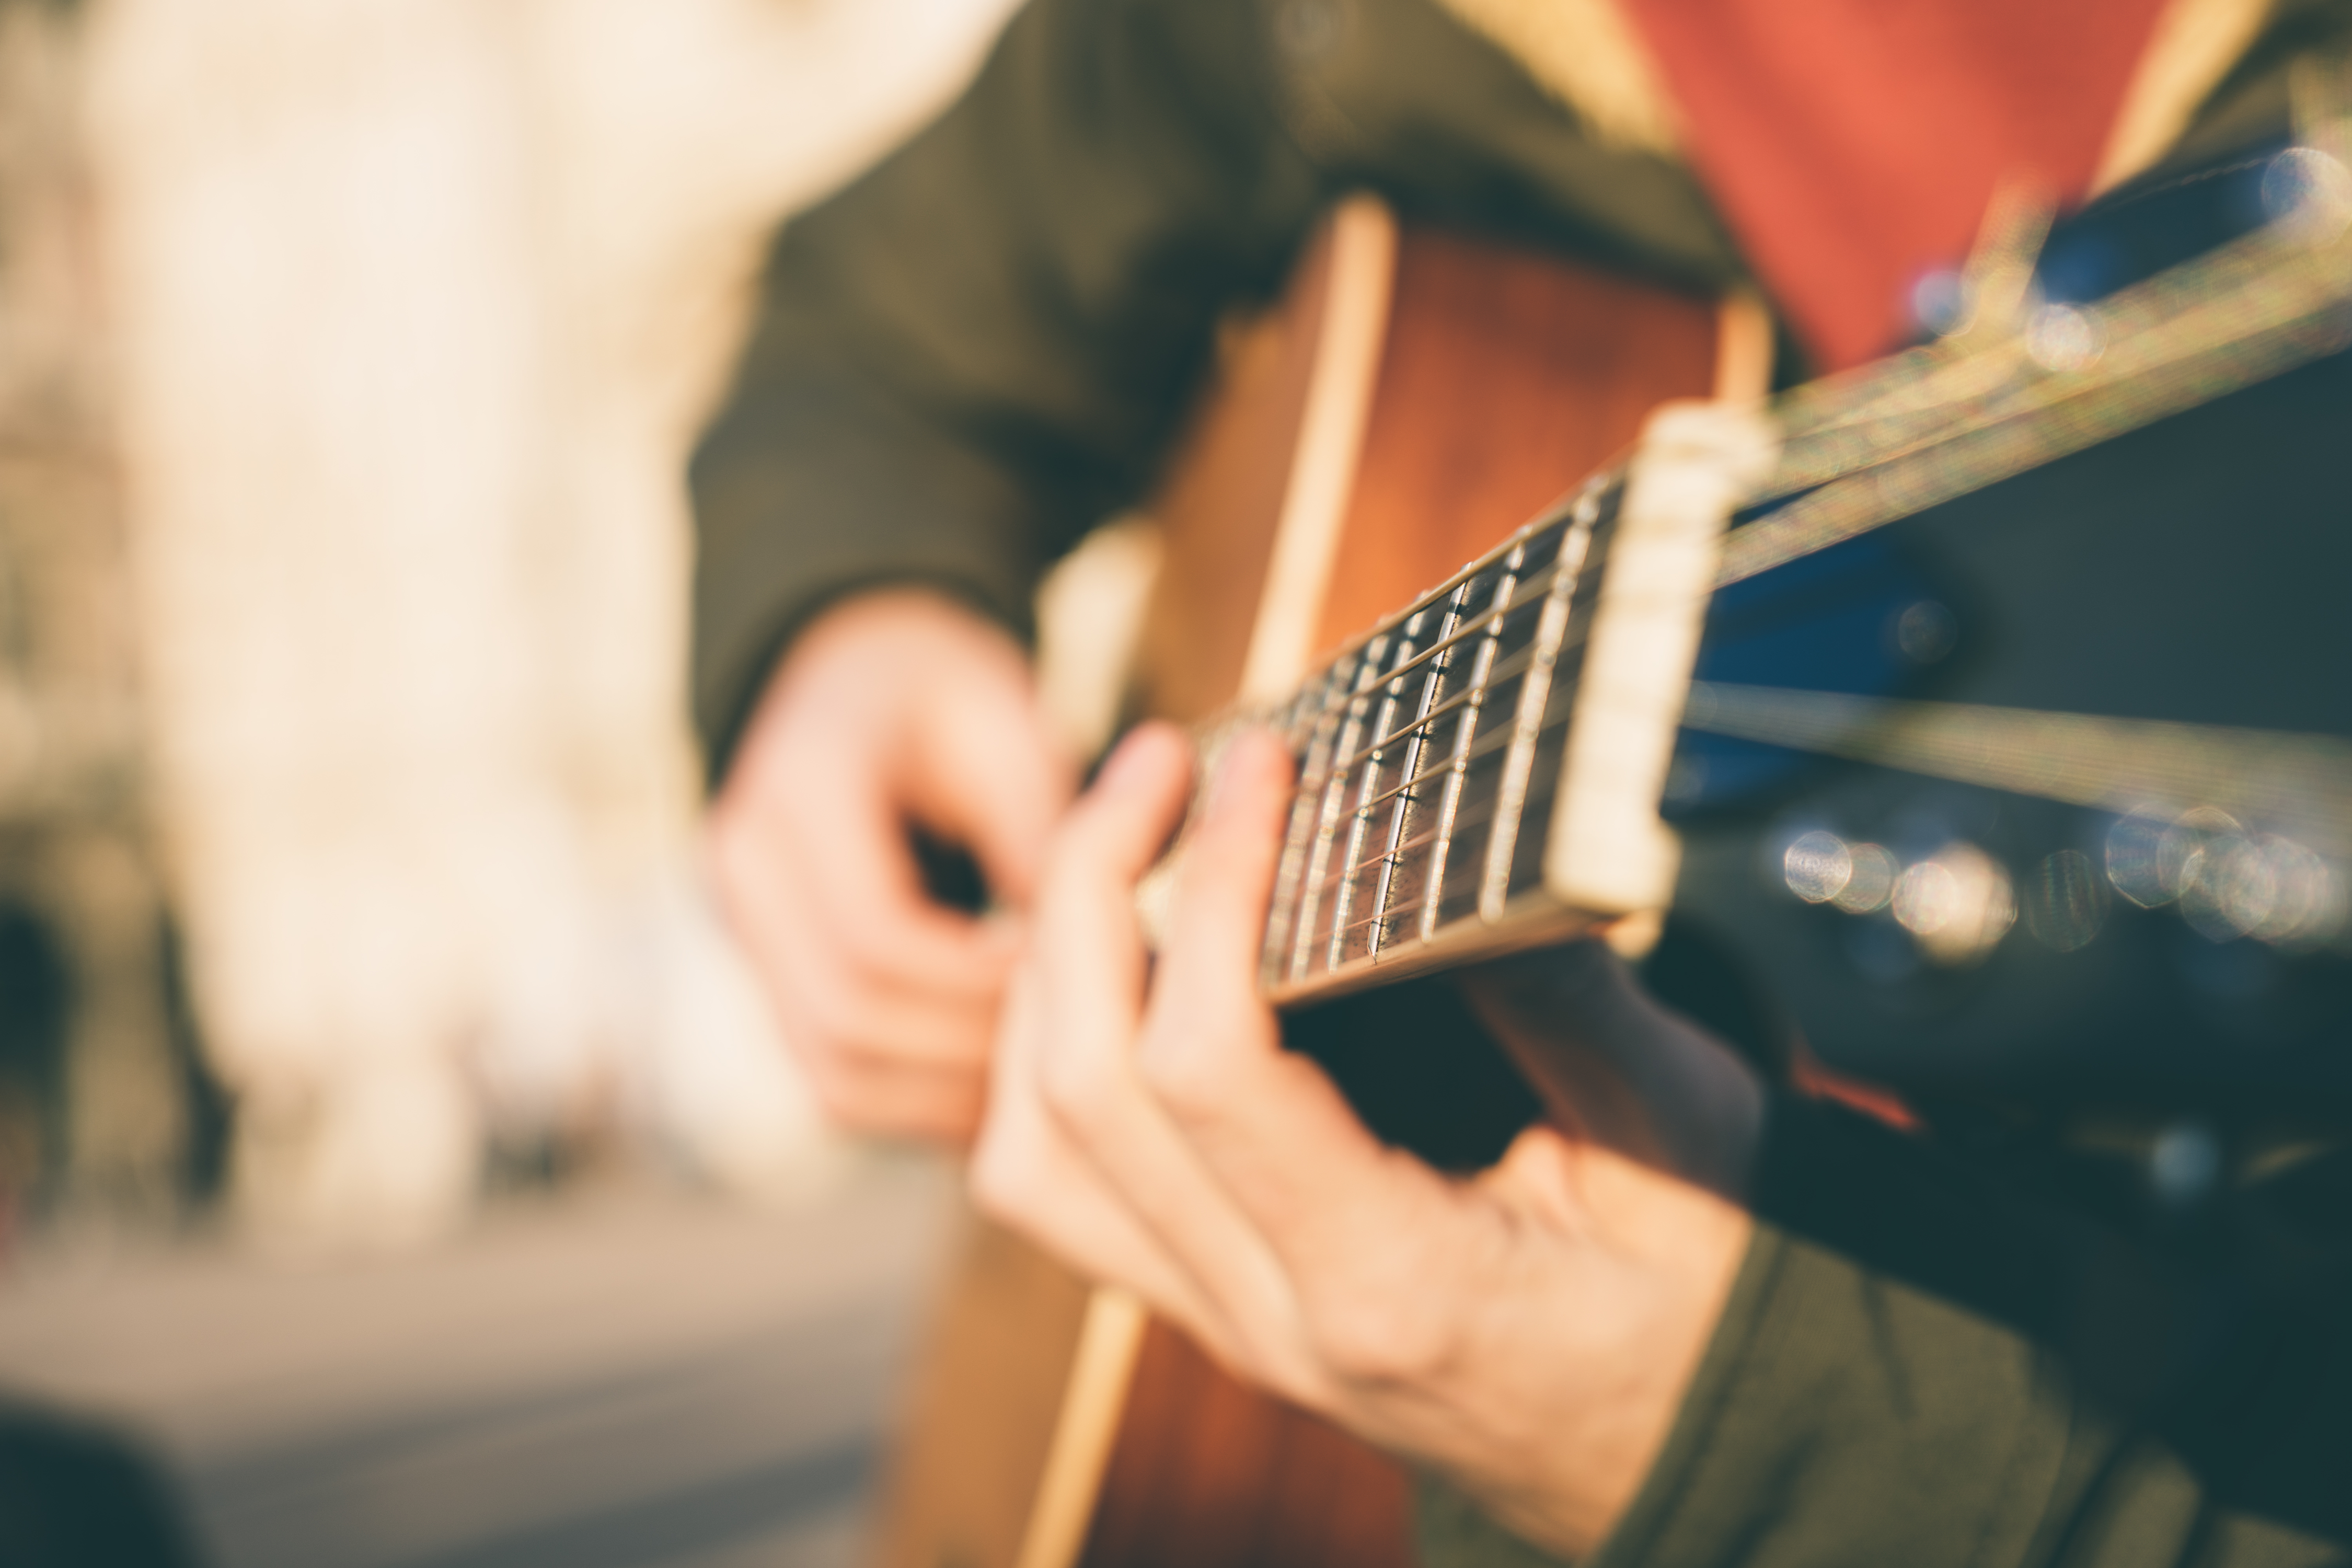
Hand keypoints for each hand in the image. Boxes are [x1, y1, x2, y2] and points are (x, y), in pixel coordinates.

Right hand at [710, 590, 1075, 1141]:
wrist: (858, 680)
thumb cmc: (944, 693)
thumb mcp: (1004, 723)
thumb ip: (1043, 828)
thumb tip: (1107, 952)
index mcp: (795, 795)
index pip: (876, 939)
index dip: (983, 979)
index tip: (1080, 978)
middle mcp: (747, 878)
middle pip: (851, 1022)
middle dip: (975, 1049)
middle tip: (1084, 1046)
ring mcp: (750, 940)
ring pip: (840, 1074)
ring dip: (953, 1094)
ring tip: (1058, 1080)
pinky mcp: (777, 985)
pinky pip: (843, 1079)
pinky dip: (929, 1098)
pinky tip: (1010, 1084)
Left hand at [971, 723, 1762, 1556]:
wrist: (1671, 1455)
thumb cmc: (1698, 1303)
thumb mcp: (1678, 1138)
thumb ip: (1561, 995)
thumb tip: (1460, 830)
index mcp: (1391, 1285)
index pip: (1209, 1066)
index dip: (1210, 888)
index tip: (1259, 762)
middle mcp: (1270, 1319)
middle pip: (1081, 1091)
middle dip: (1090, 893)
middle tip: (1161, 759)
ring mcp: (1222, 1324)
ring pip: (1033, 1149)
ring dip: (1043, 979)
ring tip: (1114, 846)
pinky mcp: (1208, 1304)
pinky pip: (1062, 1186)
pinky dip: (1052, 1057)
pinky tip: (1113, 963)